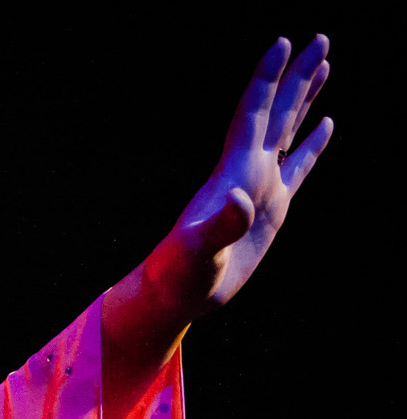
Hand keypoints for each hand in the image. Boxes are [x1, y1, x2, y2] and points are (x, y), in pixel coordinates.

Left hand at [154, 35, 333, 318]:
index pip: (253, 113)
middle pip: (277, 111)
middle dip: (297, 76)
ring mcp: (261, 187)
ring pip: (288, 130)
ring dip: (305, 99)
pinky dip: (312, 144)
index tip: (283, 43)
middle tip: (321, 38)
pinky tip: (326, 124)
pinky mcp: (271, 209)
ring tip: (324, 64)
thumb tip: (241, 200)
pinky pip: (298, 167)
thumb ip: (221, 226)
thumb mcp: (199, 252)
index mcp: (233, 173)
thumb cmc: (179, 275)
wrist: (176, 295)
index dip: (267, 79)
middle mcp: (248, 171)